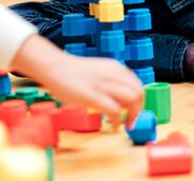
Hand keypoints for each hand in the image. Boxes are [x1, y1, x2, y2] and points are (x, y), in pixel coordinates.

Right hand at [11, 36, 144, 126]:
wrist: (54, 67)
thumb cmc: (73, 73)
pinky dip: (118, 121)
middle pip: (138, 92)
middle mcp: (113, 74)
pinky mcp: (93, 95)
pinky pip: (114, 110)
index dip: (139, 102)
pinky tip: (113, 126)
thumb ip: (111, 82)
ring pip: (132, 99)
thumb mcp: (99, 72)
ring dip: (132, 116)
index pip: (137, 85)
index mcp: (115, 68)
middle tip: (132, 122)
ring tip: (124, 124)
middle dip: (139, 110)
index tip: (134, 112)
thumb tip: (121, 99)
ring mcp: (104, 84)